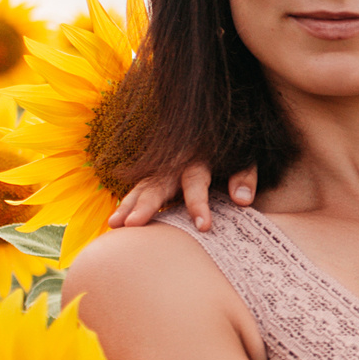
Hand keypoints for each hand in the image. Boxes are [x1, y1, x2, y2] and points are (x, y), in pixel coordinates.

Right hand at [107, 162, 256, 230]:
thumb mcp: (244, 159)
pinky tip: (114, 222)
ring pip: (143, 187)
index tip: (203, 226)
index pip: (196, 181)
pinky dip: (127, 205)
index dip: (198, 203)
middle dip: (146, 204)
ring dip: (128, 205)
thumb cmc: (234, 154)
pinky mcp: (156, 177)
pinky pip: (139, 190)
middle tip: (134, 224)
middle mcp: (176, 163)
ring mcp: (163, 170)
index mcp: (200, 159)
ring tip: (114, 224)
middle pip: (159, 184)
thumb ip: (244, 177)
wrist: (218, 132)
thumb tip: (243, 200)